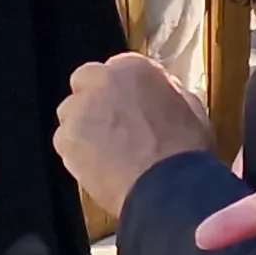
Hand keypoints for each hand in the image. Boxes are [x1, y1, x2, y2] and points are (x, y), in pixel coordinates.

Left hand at [55, 53, 215, 221]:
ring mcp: (79, 109)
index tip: (129, 106)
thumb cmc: (184, 151)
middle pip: (87, 83)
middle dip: (97, 101)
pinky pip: (65, 141)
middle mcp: (101, 80)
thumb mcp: (190, 109)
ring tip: (107, 152)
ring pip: (71, 112)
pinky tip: (99, 167)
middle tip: (114, 126)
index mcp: (133, 67)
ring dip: (85, 126)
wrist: (167, 187)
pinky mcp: (66, 138)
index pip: (119, 69)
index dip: (124, 91)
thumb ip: (168, 92)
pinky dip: (77, 153)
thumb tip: (162, 95)